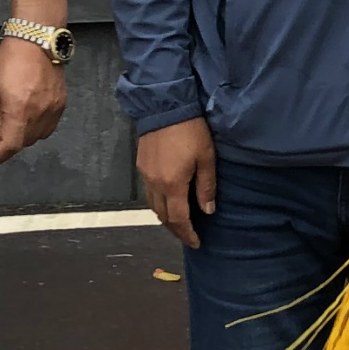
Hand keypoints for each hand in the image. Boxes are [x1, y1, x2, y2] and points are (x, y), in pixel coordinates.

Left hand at [0, 36, 66, 165]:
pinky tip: (30, 117)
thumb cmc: (8, 62)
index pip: (10, 147)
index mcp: (18, 111)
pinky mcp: (62, 104)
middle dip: (8, 143)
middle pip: (23, 144)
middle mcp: (39, 114)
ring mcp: (53, 110)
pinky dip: (37, 128)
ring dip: (23, 136)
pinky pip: (49, 127)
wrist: (37, 40)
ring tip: (14, 122)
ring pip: (37, 137)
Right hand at [137, 117, 219, 247]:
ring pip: (153, 206)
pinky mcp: (141, 166)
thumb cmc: (191, 130)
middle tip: (188, 236)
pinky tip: (168, 201)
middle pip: (162, 216)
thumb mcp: (206, 157)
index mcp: (172, 185)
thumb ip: (206, 187)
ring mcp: (145, 175)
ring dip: (165, 218)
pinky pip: (148, 193)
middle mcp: (155, 184)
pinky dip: (158, 203)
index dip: (187, 234)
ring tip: (179, 222)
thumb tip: (207, 212)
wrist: (165, 106)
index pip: (178, 219)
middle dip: (176, 230)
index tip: (196, 242)